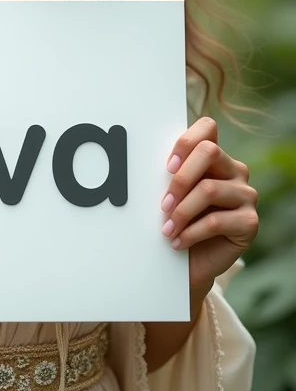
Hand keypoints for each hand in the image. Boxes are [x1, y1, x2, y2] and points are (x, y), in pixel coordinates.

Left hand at [160, 116, 258, 291]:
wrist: (192, 263)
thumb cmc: (179, 221)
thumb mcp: (172, 194)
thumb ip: (170, 174)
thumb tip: (141, 160)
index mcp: (215, 157)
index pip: (207, 128)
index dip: (185, 141)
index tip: (167, 166)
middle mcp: (235, 170)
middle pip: (209, 152)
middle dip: (180, 178)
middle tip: (162, 204)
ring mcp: (246, 195)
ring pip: (208, 189)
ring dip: (181, 211)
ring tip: (166, 229)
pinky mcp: (250, 222)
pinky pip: (215, 221)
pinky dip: (190, 232)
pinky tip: (177, 241)